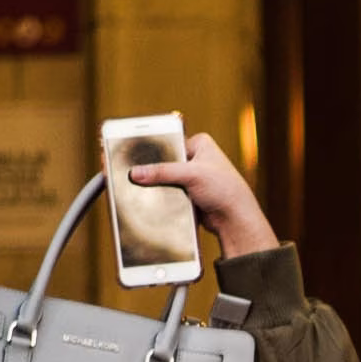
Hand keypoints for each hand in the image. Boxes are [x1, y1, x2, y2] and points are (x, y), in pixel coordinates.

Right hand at [124, 131, 277, 259]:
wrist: (236, 220)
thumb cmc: (226, 191)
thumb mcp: (192, 175)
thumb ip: (162, 172)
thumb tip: (137, 173)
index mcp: (199, 143)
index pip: (167, 141)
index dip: (147, 146)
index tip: (125, 148)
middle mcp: (195, 157)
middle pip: (163, 160)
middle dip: (148, 167)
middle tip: (124, 168)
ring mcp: (191, 177)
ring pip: (164, 178)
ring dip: (154, 183)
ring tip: (130, 183)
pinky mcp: (188, 194)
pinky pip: (168, 192)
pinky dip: (160, 195)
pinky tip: (145, 197)